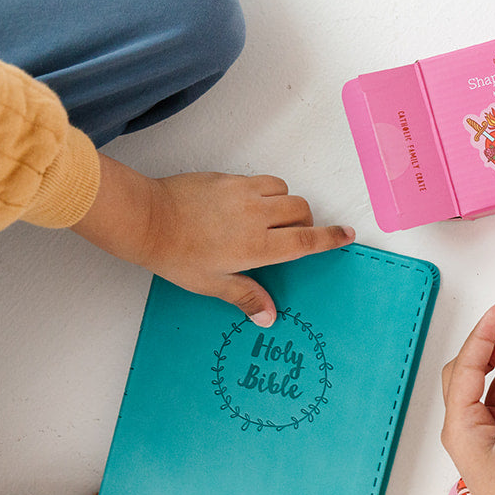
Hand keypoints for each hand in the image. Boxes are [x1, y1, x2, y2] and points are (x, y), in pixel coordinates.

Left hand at [72, 156, 354, 326]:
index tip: (347, 234)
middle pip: (301, 210)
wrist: (146, 218)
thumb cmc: (175, 254)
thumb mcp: (210, 283)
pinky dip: (263, 191)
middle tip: (289, 235)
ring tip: (268, 217)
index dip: (330, 238)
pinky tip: (244, 204)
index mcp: (257, 246)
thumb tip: (268, 316)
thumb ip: (244, 296)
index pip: (306, 240)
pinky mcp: (227, 178)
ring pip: (283, 191)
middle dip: (304, 221)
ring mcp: (242, 193)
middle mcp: (256, 216)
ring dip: (284, 203)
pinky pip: (259, 180)